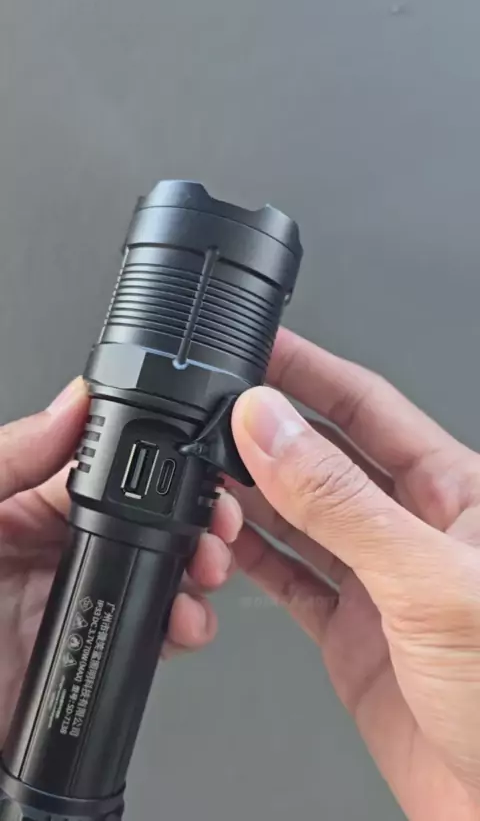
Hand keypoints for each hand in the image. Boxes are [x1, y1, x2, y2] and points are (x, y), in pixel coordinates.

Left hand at [0, 378, 240, 743]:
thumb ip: (12, 458)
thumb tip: (71, 404)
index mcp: (28, 506)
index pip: (107, 470)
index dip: (155, 462)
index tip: (193, 457)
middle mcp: (61, 548)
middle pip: (151, 518)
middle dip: (196, 514)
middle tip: (216, 520)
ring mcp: (85, 598)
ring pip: (168, 570)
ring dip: (203, 565)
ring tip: (208, 569)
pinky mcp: (100, 645)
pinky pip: (160, 630)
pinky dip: (188, 624)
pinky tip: (186, 621)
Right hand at [231, 328, 479, 820]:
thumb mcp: (428, 581)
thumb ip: (341, 503)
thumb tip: (273, 431)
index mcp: (454, 492)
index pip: (368, 406)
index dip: (311, 372)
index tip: (260, 348)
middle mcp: (412, 528)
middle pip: (325, 455)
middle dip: (270, 430)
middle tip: (214, 410)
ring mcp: (378, 579)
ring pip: (299, 515)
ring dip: (251, 494)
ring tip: (205, 470)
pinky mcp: (351, 631)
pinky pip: (289, 577)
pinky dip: (251, 557)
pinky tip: (225, 537)